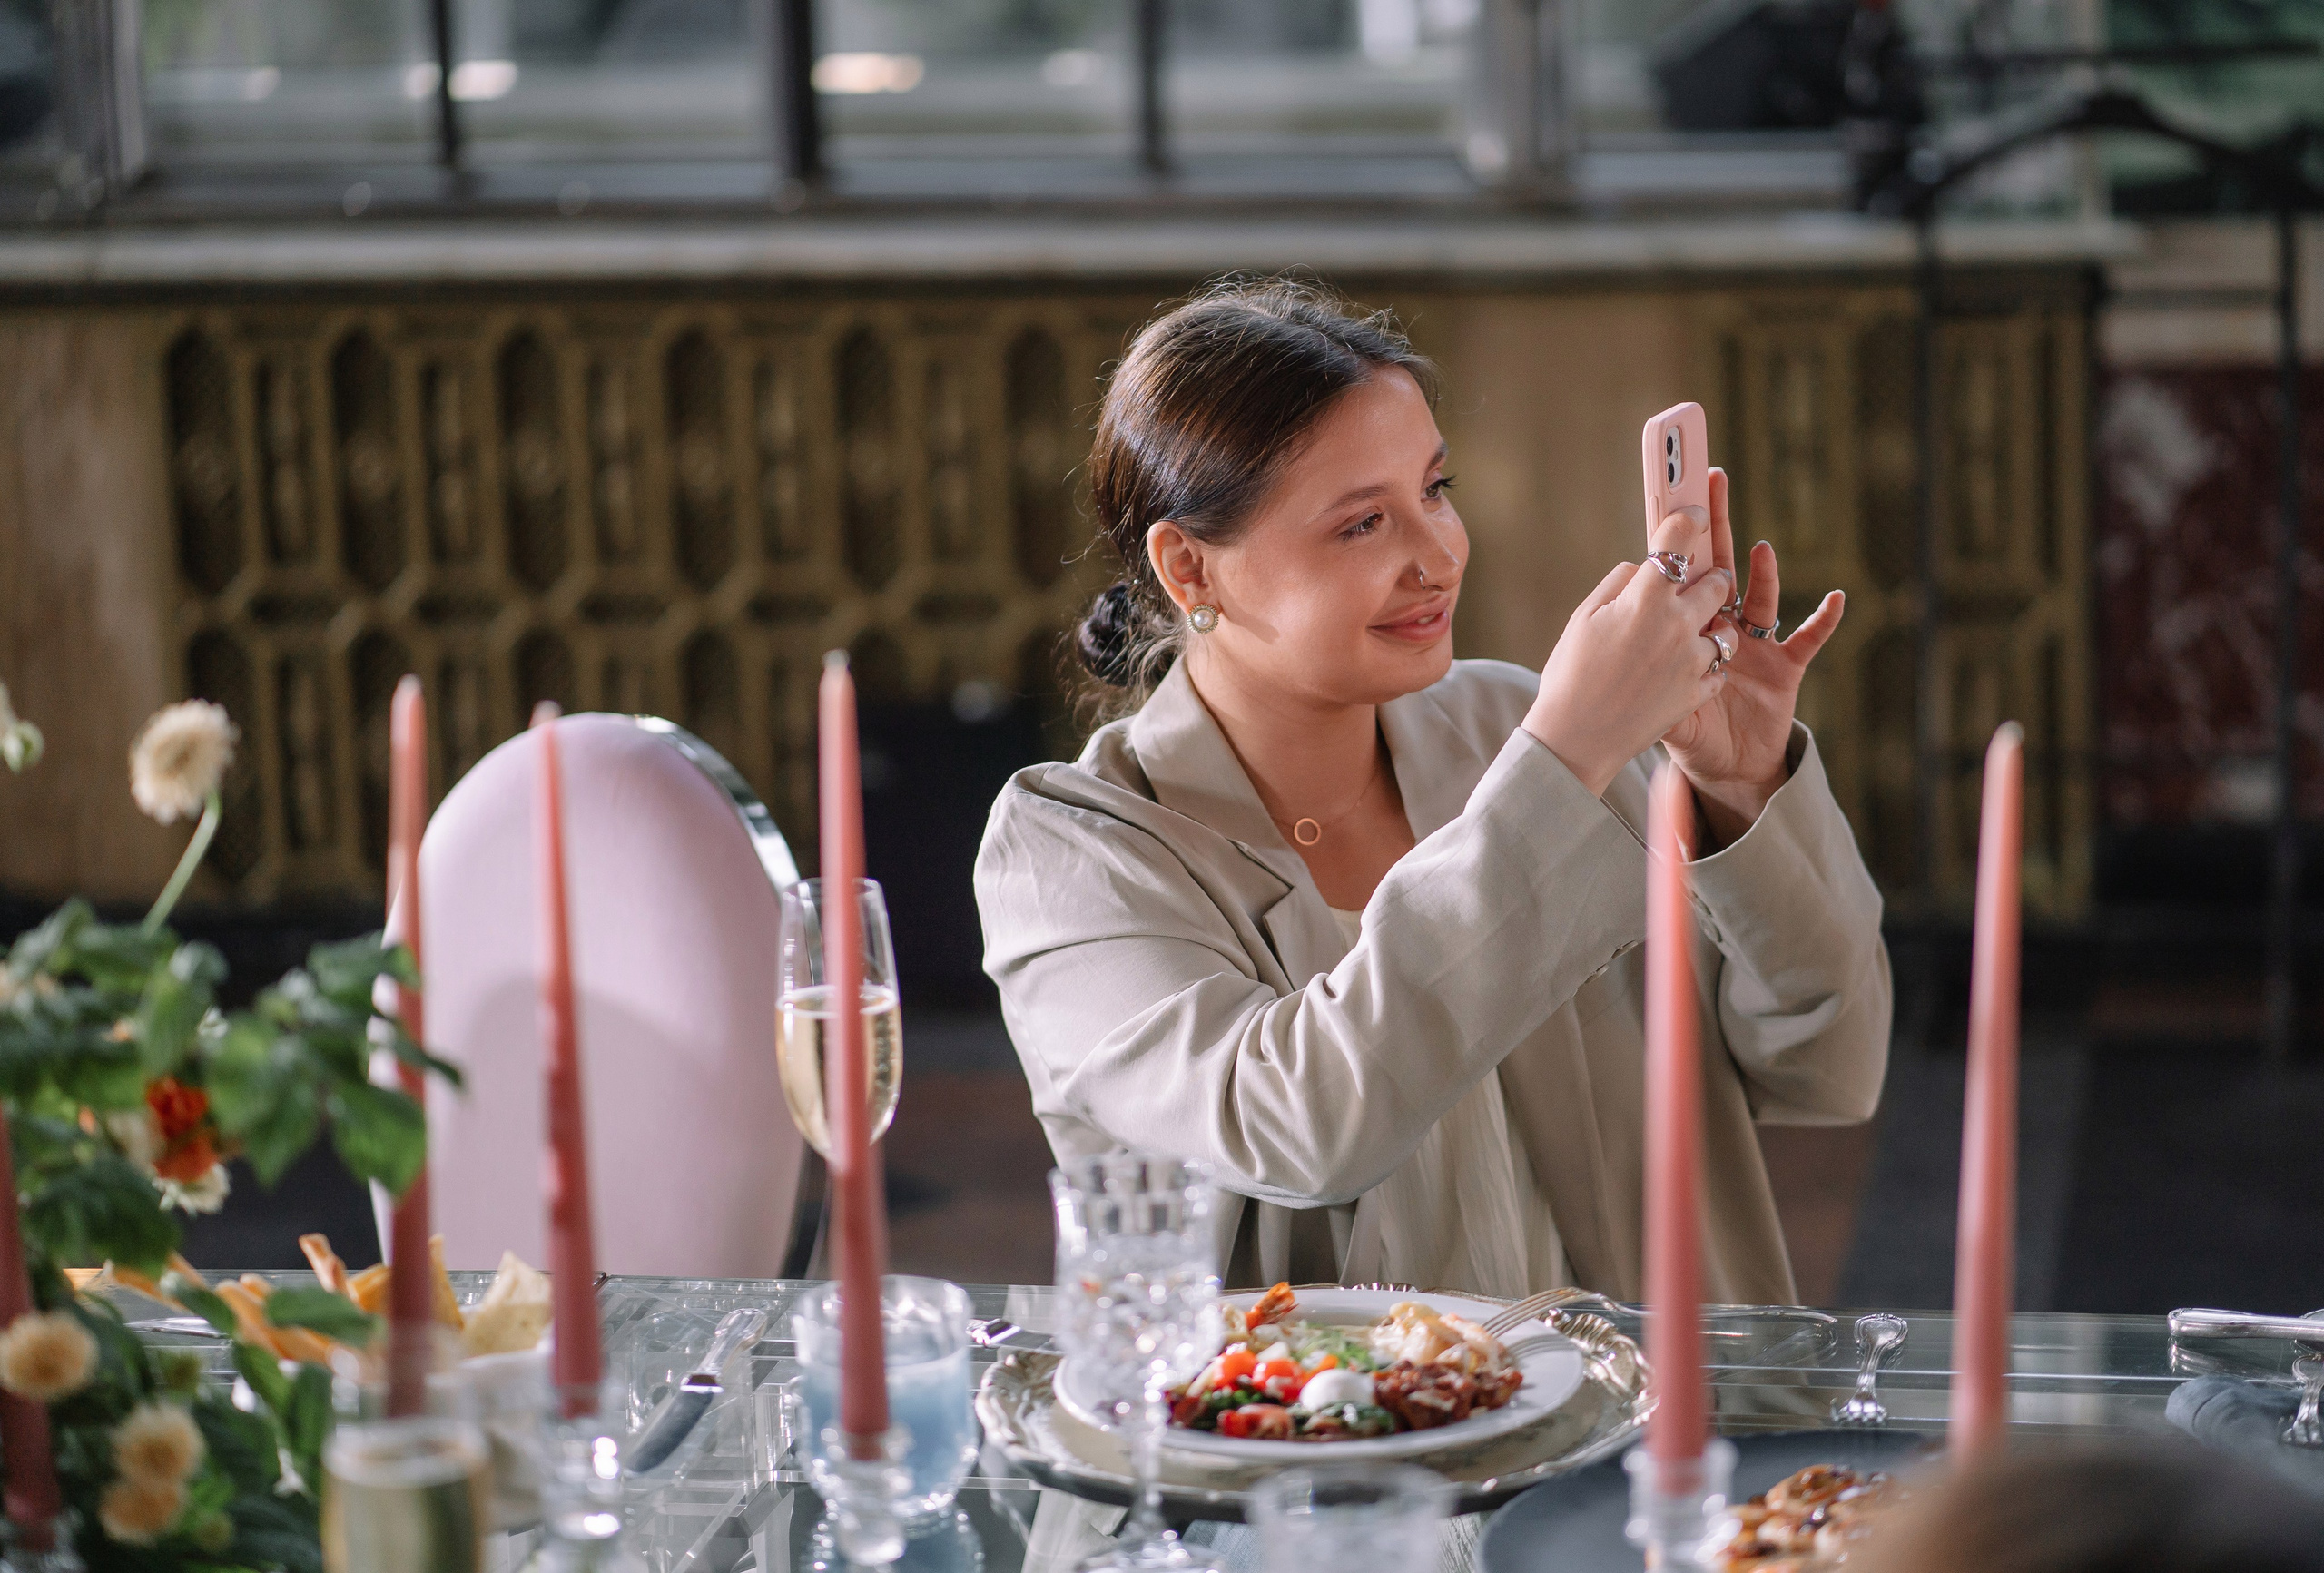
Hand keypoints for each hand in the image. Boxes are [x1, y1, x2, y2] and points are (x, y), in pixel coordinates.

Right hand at [1523, 517, 1734, 796]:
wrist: (1576, 739)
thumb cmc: (1571, 675)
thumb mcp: (1583, 619)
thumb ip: (1618, 584)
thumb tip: (1640, 568)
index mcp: (1645, 599)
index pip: (1678, 540)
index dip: (1691, 517)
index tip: (1698, 511)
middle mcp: (1677, 624)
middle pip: (1718, 582)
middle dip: (1711, 578)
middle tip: (1701, 582)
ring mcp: (1692, 660)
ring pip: (1724, 628)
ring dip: (1712, 626)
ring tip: (1691, 635)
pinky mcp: (1697, 692)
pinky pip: (1717, 668)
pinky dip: (1706, 666)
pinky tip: (1683, 670)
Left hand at [1662, 467, 1842, 845]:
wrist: (1719, 768)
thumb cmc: (1682, 728)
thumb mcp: (1652, 698)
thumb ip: (1639, 667)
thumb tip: (1613, 635)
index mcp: (1687, 626)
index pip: (1680, 571)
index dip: (1677, 535)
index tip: (1668, 491)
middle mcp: (1723, 626)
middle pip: (1720, 566)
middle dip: (1717, 527)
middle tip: (1711, 480)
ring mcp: (1756, 645)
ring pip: (1761, 599)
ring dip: (1764, 573)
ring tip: (1761, 549)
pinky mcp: (1784, 669)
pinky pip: (1808, 640)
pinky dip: (1822, 620)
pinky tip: (1833, 600)